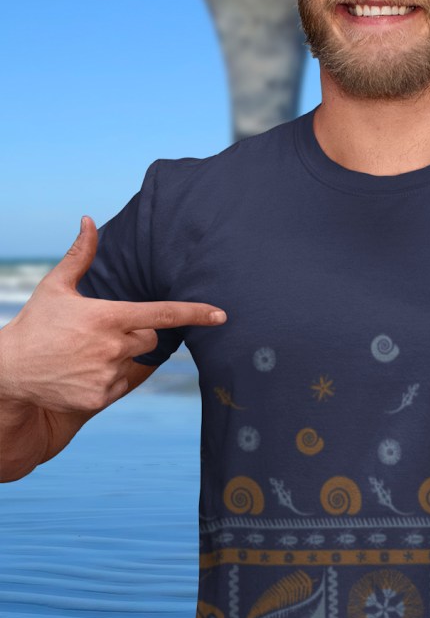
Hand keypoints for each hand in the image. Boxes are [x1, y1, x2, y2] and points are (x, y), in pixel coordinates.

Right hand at [0, 216, 226, 413]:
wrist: (9, 370)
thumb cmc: (36, 323)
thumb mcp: (56, 287)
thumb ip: (80, 254)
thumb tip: (89, 220)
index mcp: (107, 317)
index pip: (163, 314)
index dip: (195, 313)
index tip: (221, 315)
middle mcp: (112, 346)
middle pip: (150, 338)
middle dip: (135, 333)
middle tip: (100, 333)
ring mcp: (107, 374)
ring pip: (135, 361)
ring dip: (119, 356)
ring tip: (84, 354)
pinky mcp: (101, 398)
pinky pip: (121, 383)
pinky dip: (108, 378)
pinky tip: (82, 372)